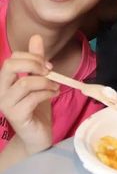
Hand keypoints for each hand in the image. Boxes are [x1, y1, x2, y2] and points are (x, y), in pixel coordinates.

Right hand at [0, 35, 58, 155]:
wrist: (37, 135)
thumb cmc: (36, 107)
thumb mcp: (38, 80)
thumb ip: (35, 61)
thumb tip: (36, 37)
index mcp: (4, 81)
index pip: (12, 58)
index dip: (32, 56)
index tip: (48, 65)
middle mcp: (1, 91)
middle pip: (9, 66)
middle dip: (33, 63)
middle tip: (49, 70)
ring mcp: (6, 104)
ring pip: (24, 82)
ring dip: (45, 81)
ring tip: (55, 86)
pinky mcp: (16, 115)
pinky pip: (33, 98)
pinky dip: (47, 93)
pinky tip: (54, 94)